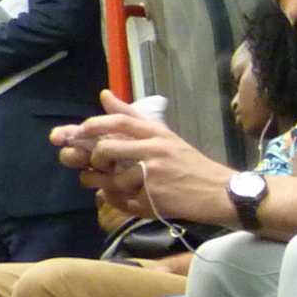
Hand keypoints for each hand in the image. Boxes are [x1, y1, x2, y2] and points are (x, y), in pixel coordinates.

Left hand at [54, 94, 229, 222]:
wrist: (219, 193)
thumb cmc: (190, 165)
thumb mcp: (165, 137)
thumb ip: (133, 118)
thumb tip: (104, 95)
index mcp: (157, 134)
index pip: (118, 121)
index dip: (92, 126)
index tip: (77, 133)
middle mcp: (155, 151)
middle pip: (108, 149)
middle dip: (95, 159)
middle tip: (96, 165)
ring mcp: (154, 175)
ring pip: (113, 179)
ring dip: (105, 185)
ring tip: (109, 187)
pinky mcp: (155, 199)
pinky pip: (122, 200)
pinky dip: (117, 201)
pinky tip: (124, 200)